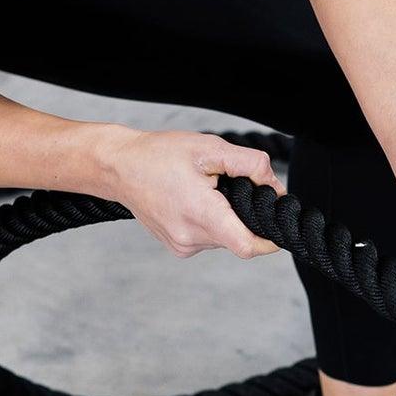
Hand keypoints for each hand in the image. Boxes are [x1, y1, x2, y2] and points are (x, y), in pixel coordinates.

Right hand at [103, 129, 285, 259]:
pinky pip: (209, 238)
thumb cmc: (160, 154)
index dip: (270, 239)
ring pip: (224, 238)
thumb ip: (250, 166)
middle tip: (228, 187)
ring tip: (205, 191)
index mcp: (201, 215)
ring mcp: (182, 246)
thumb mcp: (210, 148)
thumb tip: (275, 188)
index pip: (248, 246)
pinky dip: (211, 222)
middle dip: (244, 215)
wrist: (119, 168)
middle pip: (239, 238)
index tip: (276, 224)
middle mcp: (190, 238)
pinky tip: (194, 201)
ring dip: (226, 217)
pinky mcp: (178, 247)